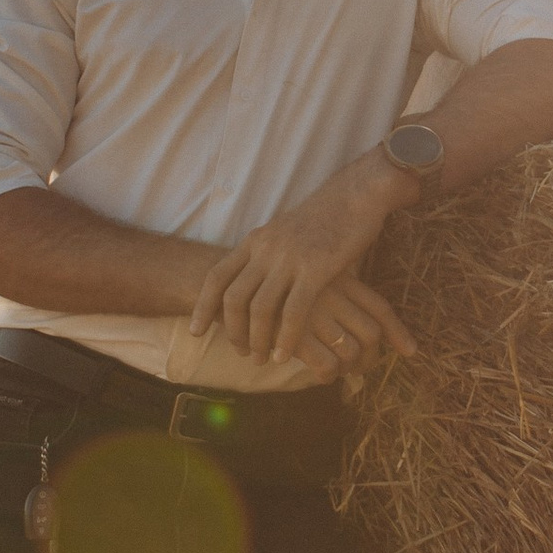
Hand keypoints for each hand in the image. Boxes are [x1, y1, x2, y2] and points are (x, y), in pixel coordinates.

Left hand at [187, 161, 417, 379]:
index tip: (196, 331)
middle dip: (232, 331)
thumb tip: (260, 280)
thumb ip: (269, 254)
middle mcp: (266, 249)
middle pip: (234, 298)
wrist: (357, 194)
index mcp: (255, 240)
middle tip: (240, 352)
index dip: (202, 306)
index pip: (216, 276)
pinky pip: (293, 312)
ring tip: (261, 359)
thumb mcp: (285, 231)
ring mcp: (289, 259)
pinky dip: (285, 338)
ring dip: (257, 340)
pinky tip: (285, 356)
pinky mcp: (316, 269)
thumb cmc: (326, 216)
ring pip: (260, 309)